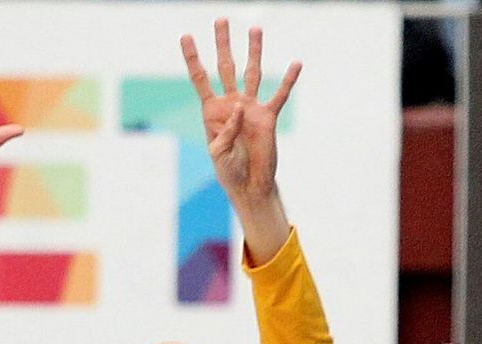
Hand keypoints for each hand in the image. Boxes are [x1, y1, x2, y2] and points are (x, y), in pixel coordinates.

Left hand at [182, 19, 297, 262]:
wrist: (250, 185)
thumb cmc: (228, 171)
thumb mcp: (219, 153)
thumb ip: (227, 130)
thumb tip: (240, 107)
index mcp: (212, 111)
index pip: (200, 78)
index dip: (192, 57)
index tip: (186, 36)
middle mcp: (231, 103)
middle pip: (226, 66)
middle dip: (222, 43)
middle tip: (221, 20)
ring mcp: (250, 108)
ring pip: (252, 73)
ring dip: (254, 51)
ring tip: (255, 30)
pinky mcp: (268, 117)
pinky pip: (279, 95)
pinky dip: (287, 80)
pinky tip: (295, 64)